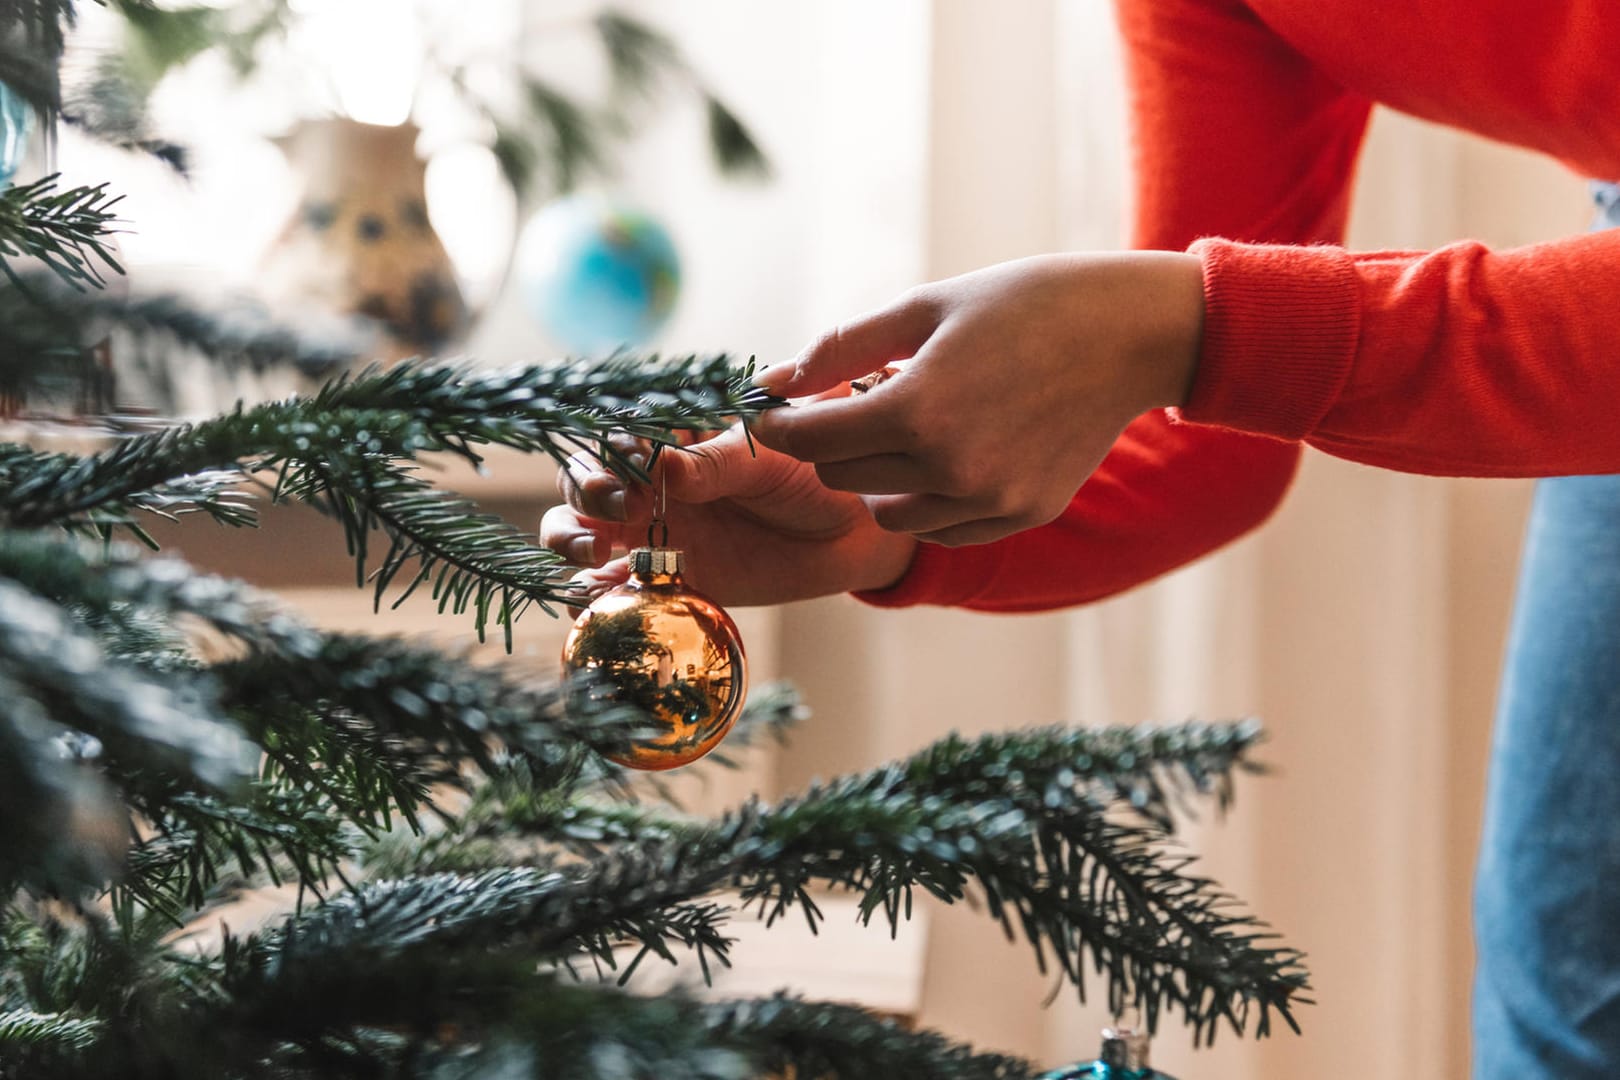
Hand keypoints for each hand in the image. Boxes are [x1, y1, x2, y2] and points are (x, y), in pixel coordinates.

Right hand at [540, 425, 917, 606]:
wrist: (851, 531)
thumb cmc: (812, 473)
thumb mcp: (769, 457)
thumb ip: (717, 462)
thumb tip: (665, 467)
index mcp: (671, 438)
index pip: (614, 437)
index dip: (608, 452)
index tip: (629, 469)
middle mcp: (650, 483)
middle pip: (584, 483)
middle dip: (584, 492)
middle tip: (615, 508)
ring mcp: (653, 531)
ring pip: (581, 531)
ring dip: (571, 540)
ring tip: (595, 554)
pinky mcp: (668, 578)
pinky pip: (615, 588)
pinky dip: (594, 595)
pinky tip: (597, 598)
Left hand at [750, 252, 1202, 545]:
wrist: (1130, 333)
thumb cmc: (1024, 304)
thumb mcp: (924, 307)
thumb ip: (840, 348)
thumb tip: (772, 380)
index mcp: (918, 409)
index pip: (810, 439)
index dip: (780, 424)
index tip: (772, 411)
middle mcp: (950, 468)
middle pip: (841, 478)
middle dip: (831, 442)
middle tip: (853, 401)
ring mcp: (990, 500)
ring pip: (888, 513)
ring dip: (877, 476)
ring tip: (907, 426)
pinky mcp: (1022, 514)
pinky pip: (941, 528)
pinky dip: (926, 499)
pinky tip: (945, 454)